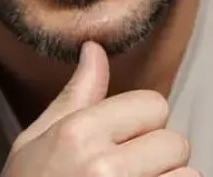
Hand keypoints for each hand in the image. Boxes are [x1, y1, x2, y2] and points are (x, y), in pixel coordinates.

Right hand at [0, 41, 198, 176]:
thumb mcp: (36, 141)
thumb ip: (76, 96)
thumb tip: (95, 49)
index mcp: (79, 132)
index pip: (154, 105)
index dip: (141, 123)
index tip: (120, 143)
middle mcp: (107, 167)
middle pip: (176, 142)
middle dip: (158, 157)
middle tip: (125, 174)